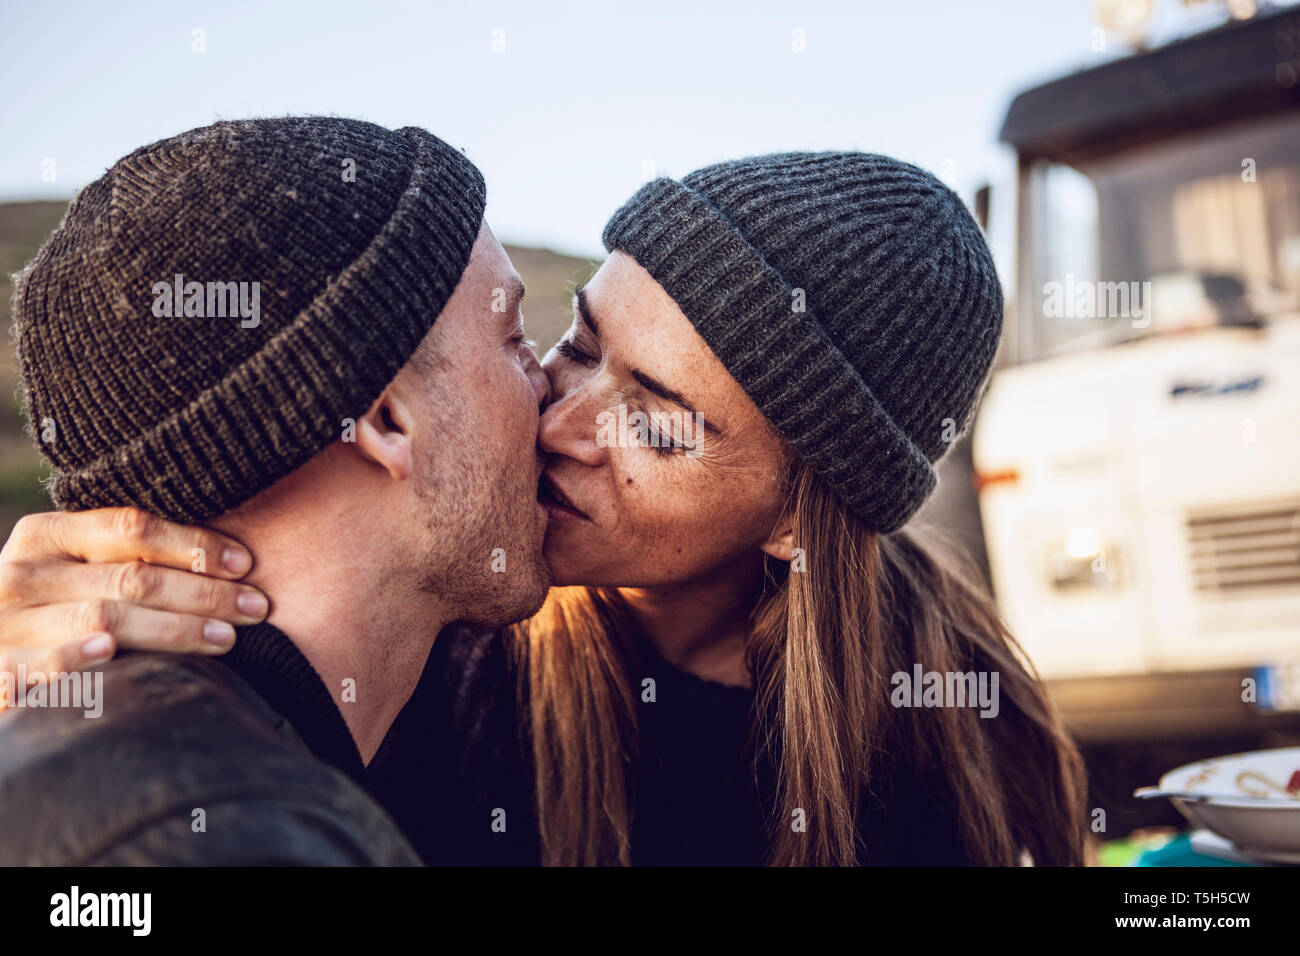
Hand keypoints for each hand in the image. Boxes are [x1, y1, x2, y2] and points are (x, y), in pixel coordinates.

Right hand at [0, 508, 266, 689]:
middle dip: (204, 593)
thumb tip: (229, 563)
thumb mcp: (74, 571)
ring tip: (226, 638)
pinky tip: (112, 654)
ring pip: (106, 618)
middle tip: (257, 607)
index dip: (194, 544)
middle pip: (131, 576)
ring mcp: (7, 623)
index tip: (246, 564)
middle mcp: (23, 573)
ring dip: (174, 629)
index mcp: (46, 535)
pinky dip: (78, 656)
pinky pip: (44, 664)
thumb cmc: (50, 612)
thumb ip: (127, 558)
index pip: (132, 527)